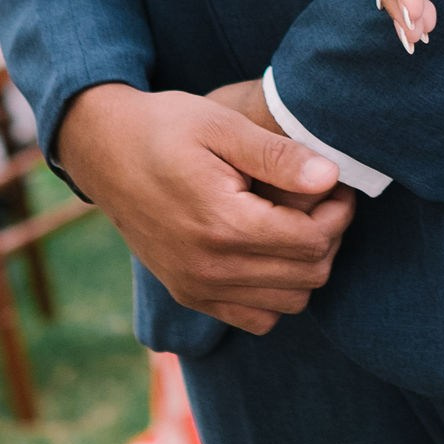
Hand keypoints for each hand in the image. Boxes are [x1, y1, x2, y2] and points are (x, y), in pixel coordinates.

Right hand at [58, 82, 355, 335]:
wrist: (104, 150)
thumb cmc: (166, 127)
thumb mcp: (222, 125)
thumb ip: (278, 156)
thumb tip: (330, 177)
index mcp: (223, 225)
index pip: (312, 242)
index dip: (339, 212)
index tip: (335, 184)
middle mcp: (209, 269)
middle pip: (308, 276)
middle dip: (329, 237)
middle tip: (322, 200)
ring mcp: (196, 288)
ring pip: (288, 303)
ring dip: (305, 266)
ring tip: (297, 222)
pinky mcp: (188, 294)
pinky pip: (256, 318)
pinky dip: (275, 292)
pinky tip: (269, 250)